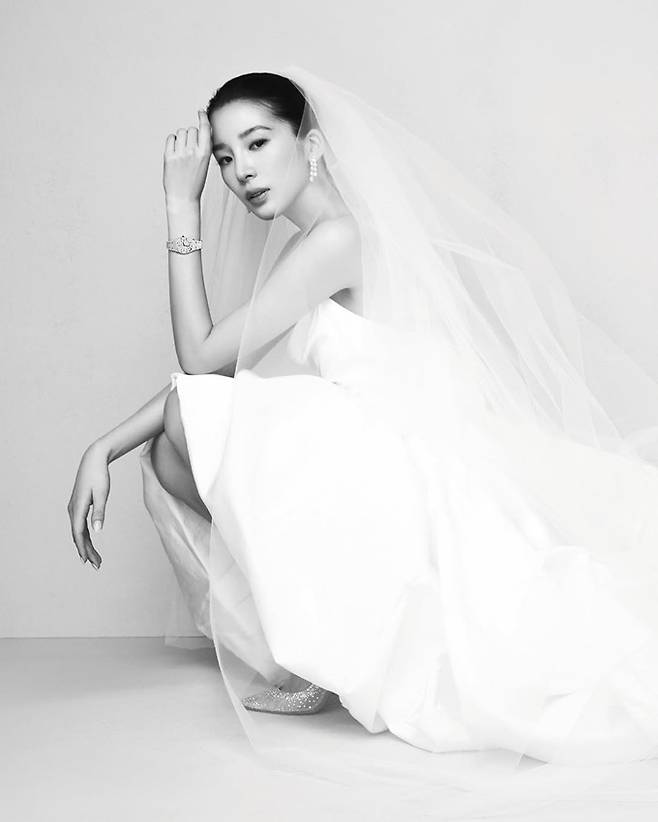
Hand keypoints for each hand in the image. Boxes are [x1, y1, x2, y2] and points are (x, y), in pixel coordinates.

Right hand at [67, 443, 110, 569]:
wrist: (93, 460)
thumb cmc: (99, 475)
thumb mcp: (102, 493)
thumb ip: (99, 512)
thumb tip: (97, 530)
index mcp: (78, 508)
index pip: (78, 533)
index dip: (83, 548)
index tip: (88, 561)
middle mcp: (73, 509)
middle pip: (78, 535)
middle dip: (87, 551)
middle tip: (97, 565)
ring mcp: (74, 508)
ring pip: (79, 531)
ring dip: (86, 545)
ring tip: (96, 559)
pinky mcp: (78, 506)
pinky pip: (79, 525)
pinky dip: (84, 536)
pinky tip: (89, 543)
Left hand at [163, 110, 211, 206]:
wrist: (183, 198)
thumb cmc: (194, 182)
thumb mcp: (204, 164)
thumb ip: (202, 148)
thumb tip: (198, 131)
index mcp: (205, 154)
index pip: (205, 129)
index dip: (203, 117)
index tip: (200, 112)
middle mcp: (192, 152)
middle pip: (191, 130)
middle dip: (191, 135)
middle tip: (190, 148)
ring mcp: (180, 153)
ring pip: (181, 132)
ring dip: (182, 138)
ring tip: (182, 151)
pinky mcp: (169, 156)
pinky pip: (171, 138)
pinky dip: (172, 142)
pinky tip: (175, 151)